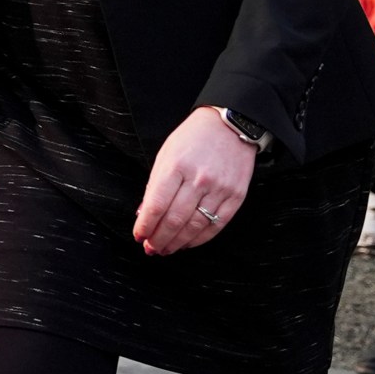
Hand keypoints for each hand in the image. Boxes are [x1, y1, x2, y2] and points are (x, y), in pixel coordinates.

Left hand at [132, 107, 257, 254]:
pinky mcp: (235, 196)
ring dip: (177, 243)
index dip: (145, 226)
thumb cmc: (193, 138)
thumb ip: (155, 185)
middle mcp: (198, 179)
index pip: (156, 205)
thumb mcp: (166, 154)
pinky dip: (199, 239)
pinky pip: (216, 226)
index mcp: (176, 165)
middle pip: (174, 220)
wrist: (229, 124)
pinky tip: (187, 243)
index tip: (139, 235)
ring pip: (194, 226)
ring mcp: (219, 189)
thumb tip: (144, 214)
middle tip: (151, 248)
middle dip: (159, 239)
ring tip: (166, 249)